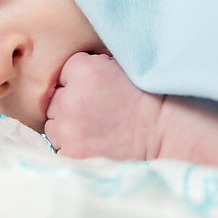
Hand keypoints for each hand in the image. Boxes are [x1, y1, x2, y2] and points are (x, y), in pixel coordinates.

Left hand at [44, 52, 163, 159]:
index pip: (64, 73)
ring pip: (53, 126)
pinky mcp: (70, 153)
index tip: (96, 91)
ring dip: (68, 128)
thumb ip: (93, 65)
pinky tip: (93, 145)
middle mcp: (69, 99)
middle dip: (70, 105)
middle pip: (55, 100)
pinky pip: (60, 148)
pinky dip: (73, 147)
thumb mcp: (119, 67)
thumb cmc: (147, 100)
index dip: (79, 82)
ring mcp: (67, 129)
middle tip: (96, 113)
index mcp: (83, 71)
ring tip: (95, 131)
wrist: (164, 134)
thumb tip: (74, 70)